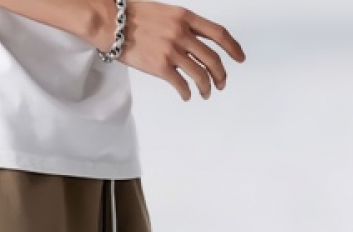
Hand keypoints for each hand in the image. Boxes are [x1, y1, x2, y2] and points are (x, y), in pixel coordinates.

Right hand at [108, 4, 245, 100]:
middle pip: (212, 58)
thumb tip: (194, 43)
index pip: (219, 33)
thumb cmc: (134, 16)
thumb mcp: (166, 13)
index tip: (240, 59)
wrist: (113, 23)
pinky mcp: (160, 67)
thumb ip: (182, 26)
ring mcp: (171, 51)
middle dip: (221, 74)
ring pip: (199, 74)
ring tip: (205, 94)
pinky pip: (180, 84)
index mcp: (186, 17)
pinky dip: (186, 93)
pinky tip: (186, 96)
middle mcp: (182, 34)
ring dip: (206, 87)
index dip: (233, 48)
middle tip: (221, 84)